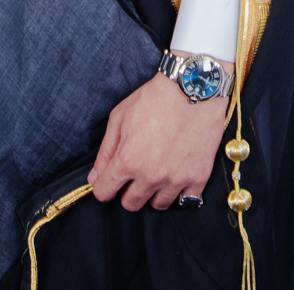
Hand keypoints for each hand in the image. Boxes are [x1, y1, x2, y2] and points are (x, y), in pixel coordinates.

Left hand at [89, 72, 232, 210]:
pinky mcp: (198, 177)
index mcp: (128, 161)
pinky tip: (178, 174)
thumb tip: (95, 179)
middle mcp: (150, 176)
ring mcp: (176, 179)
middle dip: (128, 191)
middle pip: (130, 204)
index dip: (104, 187)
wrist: (194, 88)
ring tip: (159, 171)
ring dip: (154, 192)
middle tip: (137, 173)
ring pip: (157, 204)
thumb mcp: (120, 117)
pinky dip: (180, 191)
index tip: (110, 181)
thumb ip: (105, 151)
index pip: (104, 192)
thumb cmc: (155, 98)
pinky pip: (186, 200)